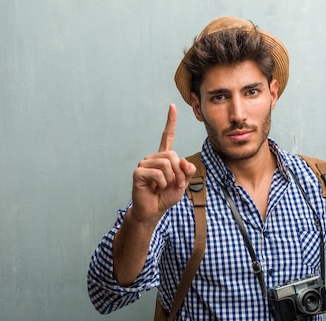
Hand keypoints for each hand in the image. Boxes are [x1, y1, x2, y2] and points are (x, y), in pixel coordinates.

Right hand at [130, 103, 196, 222]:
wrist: (153, 211)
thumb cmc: (166, 196)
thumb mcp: (183, 183)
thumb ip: (187, 171)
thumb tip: (183, 160)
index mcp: (164, 157)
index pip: (167, 136)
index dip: (170, 121)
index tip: (172, 106)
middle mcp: (153, 157)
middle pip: (173, 155)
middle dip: (179, 172)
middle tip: (176, 185)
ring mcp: (144, 164)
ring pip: (166, 164)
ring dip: (170, 179)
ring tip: (164, 187)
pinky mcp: (138, 172)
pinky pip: (157, 174)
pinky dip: (161, 184)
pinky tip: (155, 188)